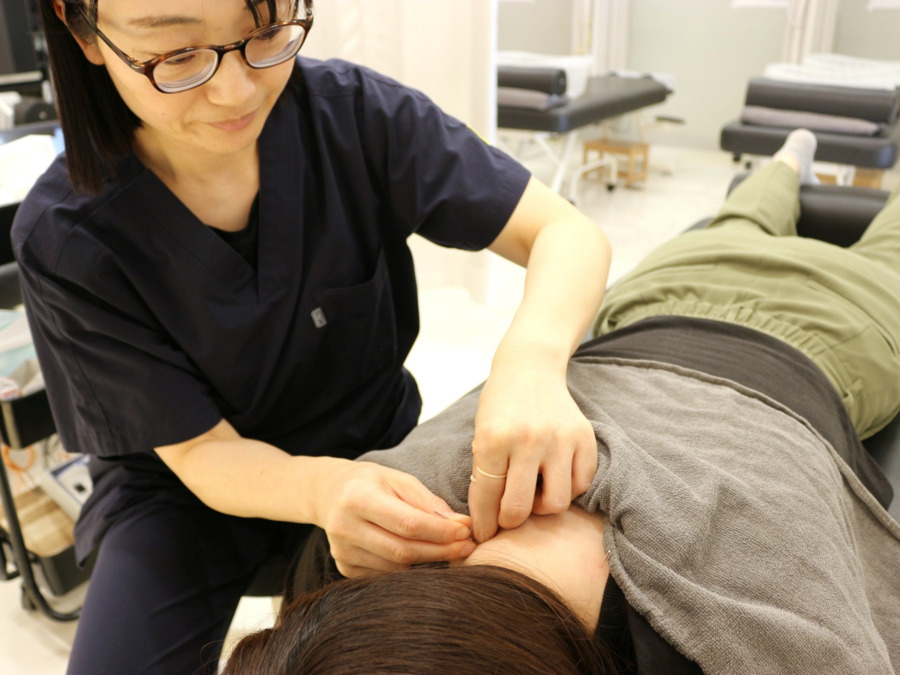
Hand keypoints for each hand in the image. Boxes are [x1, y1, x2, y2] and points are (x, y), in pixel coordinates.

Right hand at [313, 460, 474, 576]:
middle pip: (402, 550)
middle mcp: (344, 527)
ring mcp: (342, 551)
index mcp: (358, 498)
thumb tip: (461, 525)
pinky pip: (385, 575)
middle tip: (466, 547)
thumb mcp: (400, 480)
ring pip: (395, 567)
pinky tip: (421, 555)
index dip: (440, 531)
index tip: (465, 532)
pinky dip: (408, 568)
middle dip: (440, 551)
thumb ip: (429, 502)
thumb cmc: (372, 483)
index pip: (407, 523)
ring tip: (448, 549)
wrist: (330, 493)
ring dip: (427, 561)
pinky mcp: (344, 567)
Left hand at [468, 366, 596, 542]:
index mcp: (494, 439)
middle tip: (507, 518)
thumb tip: (486, 524)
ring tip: (534, 492)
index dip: (483, 524)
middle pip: (520, 509)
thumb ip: (485, 475)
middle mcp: (528, 439)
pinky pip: (581, 484)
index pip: (487, 498)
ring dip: (543, 506)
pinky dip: (569, 489)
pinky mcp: (584, 437)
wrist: (530, 368)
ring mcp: (559, 438)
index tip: (483, 536)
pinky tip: (555, 477)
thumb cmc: (500, 407)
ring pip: (556, 503)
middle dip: (509, 522)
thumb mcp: (482, 436)